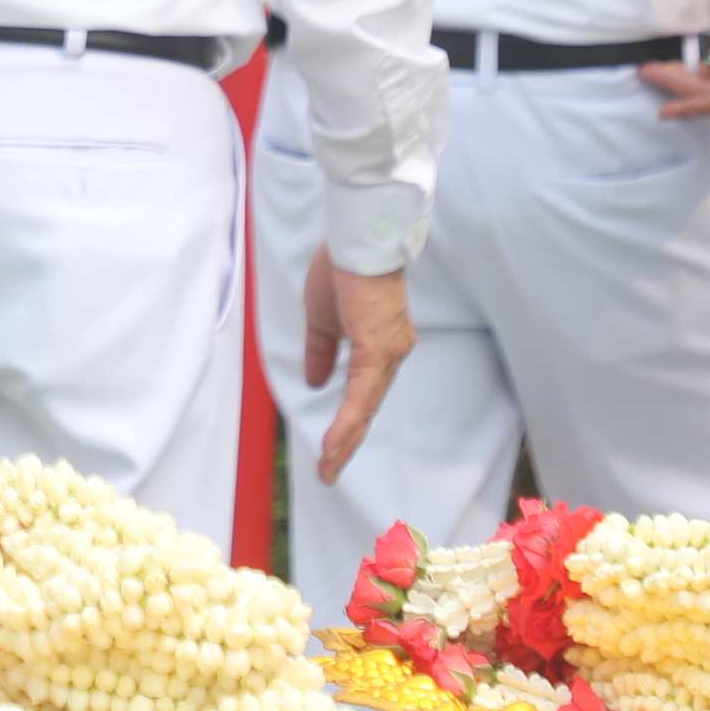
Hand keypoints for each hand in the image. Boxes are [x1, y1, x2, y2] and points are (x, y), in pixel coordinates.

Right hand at [302, 249, 414, 480]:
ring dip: (345, 441)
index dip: (348, 422)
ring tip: (329, 467)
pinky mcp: (377, 348)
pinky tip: (335, 442)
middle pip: (367, 408)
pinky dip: (347, 421)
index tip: (332, 448)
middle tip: (329, 472)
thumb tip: (317, 383)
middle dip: (347, 443)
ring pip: (365, 407)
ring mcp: (387, 353)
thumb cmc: (342, 268)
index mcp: (380, 346)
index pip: (363, 394)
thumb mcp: (323, 319)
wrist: (357, 238)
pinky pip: (361, 394)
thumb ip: (321, 352)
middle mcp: (391, 354)